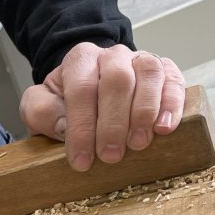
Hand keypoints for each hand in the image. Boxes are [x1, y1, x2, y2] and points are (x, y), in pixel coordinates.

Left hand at [19, 43, 185, 170]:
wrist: (91, 88)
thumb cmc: (66, 103)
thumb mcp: (40, 106)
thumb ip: (42, 112)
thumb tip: (65, 126)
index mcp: (80, 60)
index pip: (81, 88)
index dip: (82, 126)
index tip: (81, 159)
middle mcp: (113, 55)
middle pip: (117, 80)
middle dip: (113, 122)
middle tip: (110, 156)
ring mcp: (141, 61)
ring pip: (148, 74)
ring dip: (144, 112)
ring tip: (138, 143)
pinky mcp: (166, 73)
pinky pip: (173, 81)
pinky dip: (171, 104)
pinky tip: (164, 128)